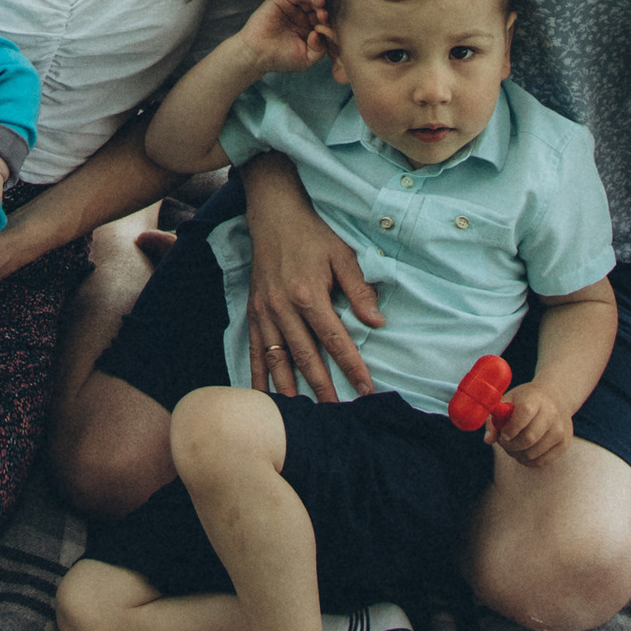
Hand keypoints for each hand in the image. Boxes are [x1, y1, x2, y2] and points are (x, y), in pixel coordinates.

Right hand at [240, 0, 328, 75]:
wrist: (257, 55)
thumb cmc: (280, 59)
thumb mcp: (306, 59)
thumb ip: (320, 49)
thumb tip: (320, 33)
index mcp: (308, 31)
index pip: (324, 24)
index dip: (330, 26)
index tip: (332, 30)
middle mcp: (301, 18)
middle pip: (319, 11)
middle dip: (325, 14)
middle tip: (327, 18)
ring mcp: (292, 9)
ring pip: (310, 1)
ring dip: (319, 4)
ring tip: (323, 10)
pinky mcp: (282, 1)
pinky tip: (318, 2)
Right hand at [242, 161, 380, 402]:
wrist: (273, 216)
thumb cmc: (313, 235)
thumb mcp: (342, 255)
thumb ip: (359, 289)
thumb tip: (377, 322)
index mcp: (308, 295)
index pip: (335, 340)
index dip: (352, 367)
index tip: (366, 389)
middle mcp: (283, 308)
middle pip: (306, 357)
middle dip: (323, 388)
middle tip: (337, 414)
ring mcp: (264, 313)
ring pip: (278, 360)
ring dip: (291, 389)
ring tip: (303, 414)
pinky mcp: (253, 313)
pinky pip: (255, 350)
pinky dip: (259, 376)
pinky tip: (263, 397)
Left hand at [491, 381, 571, 467]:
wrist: (555, 398)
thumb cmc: (525, 400)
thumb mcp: (509, 400)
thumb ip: (494, 419)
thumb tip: (488, 440)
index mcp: (536, 399)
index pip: (525, 413)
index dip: (510, 428)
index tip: (503, 434)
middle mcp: (552, 414)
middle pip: (529, 438)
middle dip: (510, 445)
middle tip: (503, 441)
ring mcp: (561, 430)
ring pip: (532, 453)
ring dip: (517, 454)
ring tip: (512, 445)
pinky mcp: (564, 444)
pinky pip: (541, 462)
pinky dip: (527, 460)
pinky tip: (523, 451)